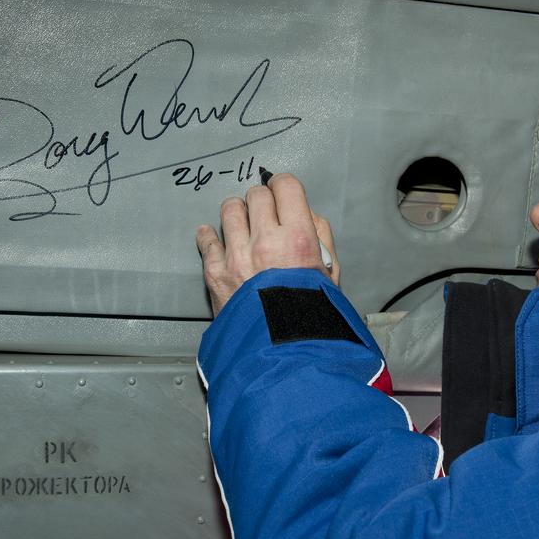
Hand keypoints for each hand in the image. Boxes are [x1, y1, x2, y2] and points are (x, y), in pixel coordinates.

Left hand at [195, 173, 339, 315]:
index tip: (281, 190)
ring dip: (237, 213)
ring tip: (242, 223)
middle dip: (262, 201)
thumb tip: (306, 216)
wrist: (283, 352)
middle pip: (256, 195)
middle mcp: (266, 241)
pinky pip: (207, 239)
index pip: (286, 187)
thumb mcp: (331, 275)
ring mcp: (237, 256)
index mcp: (298, 239)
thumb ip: (321, 238)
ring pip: (229, 210)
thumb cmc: (310, 319)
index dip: (284, 186)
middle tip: (264, 212)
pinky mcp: (216, 272)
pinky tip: (214, 236)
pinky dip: (210, 235)